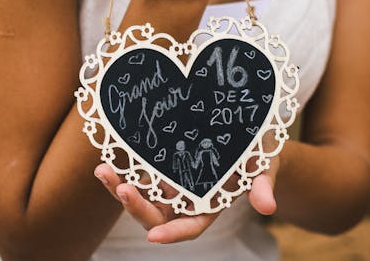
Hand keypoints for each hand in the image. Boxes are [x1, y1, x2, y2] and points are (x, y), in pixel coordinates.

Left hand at [93, 155, 278, 243]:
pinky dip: (122, 169)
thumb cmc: (259, 152)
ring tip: (102, 171)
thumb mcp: (264, 164)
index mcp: (210, 206)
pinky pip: (137, 173)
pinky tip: (106, 156)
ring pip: (141, 195)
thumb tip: (267, 207)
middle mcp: (186, 200)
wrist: (248, 132)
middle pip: (156, 215)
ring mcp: (170, 183)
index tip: (154, 237)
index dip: (173, 234)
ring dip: (119, 187)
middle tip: (120, 188)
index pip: (190, 227)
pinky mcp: (161, 165)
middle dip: (136, 207)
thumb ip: (262, 184)